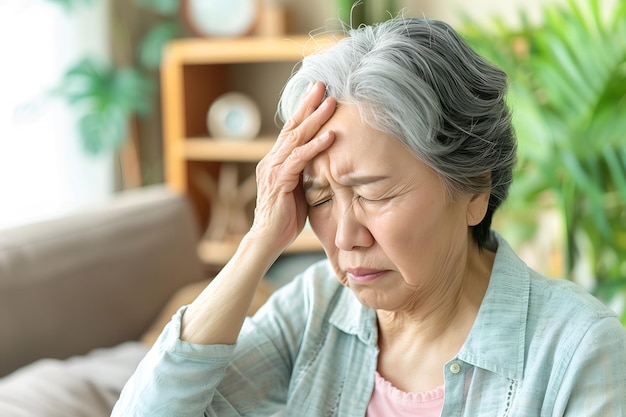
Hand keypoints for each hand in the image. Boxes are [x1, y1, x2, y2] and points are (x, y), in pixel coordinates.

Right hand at [249, 82, 335, 251]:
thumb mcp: (301, 189)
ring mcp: (273, 169)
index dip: (305, 110)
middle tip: (323, 84)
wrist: (267, 240)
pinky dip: (315, 146)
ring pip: (296, 138)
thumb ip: (309, 173)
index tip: (318, 93)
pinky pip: (299, 159)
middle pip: (292, 126)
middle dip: (309, 104)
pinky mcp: (279, 181)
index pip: (292, 130)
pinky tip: (330, 136)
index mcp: (276, 160)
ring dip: (315, 119)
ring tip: (331, 102)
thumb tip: (328, 162)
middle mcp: (272, 160)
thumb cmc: (286, 218)